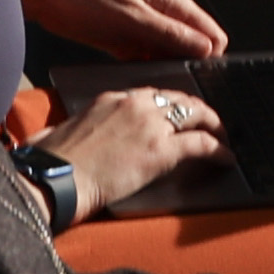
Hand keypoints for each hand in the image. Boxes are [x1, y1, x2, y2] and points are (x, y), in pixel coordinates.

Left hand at [14, 0, 227, 62]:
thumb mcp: (131, 16)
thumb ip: (169, 33)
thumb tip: (206, 47)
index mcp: (172, 0)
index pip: (211, 33)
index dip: (209, 57)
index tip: (196, 77)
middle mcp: (163, 13)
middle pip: (192, 47)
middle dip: (186, 66)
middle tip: (169, 82)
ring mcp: (145, 27)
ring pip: (169, 56)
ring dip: (163, 70)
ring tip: (149, 80)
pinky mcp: (126, 40)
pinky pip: (146, 59)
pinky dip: (143, 69)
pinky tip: (134, 77)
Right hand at [44, 82, 222, 201]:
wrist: (54, 179)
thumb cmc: (48, 163)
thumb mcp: (58, 133)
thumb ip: (69, 130)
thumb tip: (53, 138)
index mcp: (110, 99)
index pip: (149, 94)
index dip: (167, 104)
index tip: (174, 113)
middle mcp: (134, 105)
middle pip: (176, 98)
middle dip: (194, 109)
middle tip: (204, 121)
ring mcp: (151, 125)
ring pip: (194, 114)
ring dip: (212, 124)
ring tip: (220, 136)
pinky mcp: (162, 150)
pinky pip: (201, 144)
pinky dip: (218, 150)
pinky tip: (225, 158)